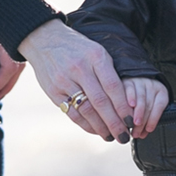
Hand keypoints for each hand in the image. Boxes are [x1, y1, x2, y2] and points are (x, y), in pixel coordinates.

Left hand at [0, 10, 25, 99]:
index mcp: (8, 32)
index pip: (10, 66)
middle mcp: (17, 32)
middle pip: (19, 65)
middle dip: (7, 84)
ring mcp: (19, 27)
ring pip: (20, 57)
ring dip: (9, 73)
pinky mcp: (16, 22)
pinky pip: (18, 47)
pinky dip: (10, 60)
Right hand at [19, 18, 132, 141]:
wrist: (44, 39)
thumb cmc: (77, 47)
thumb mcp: (96, 51)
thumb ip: (109, 73)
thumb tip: (126, 102)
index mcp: (95, 56)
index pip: (113, 86)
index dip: (123, 106)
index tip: (131, 120)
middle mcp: (79, 69)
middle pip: (100, 102)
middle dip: (114, 123)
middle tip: (124, 136)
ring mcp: (64, 81)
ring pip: (85, 110)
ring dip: (100, 127)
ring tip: (111, 136)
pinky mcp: (53, 91)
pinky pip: (72, 113)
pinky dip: (85, 125)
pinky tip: (95, 130)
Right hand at [123, 77, 169, 137]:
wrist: (136, 86)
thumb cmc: (145, 101)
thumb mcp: (152, 108)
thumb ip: (149, 120)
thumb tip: (142, 134)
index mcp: (161, 91)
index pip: (160, 105)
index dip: (154, 119)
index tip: (148, 130)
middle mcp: (151, 85)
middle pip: (148, 104)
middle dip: (142, 120)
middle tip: (136, 132)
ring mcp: (139, 81)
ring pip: (139, 99)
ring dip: (134, 114)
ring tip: (130, 125)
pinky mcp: (127, 81)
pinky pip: (129, 90)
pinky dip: (128, 100)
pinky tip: (125, 110)